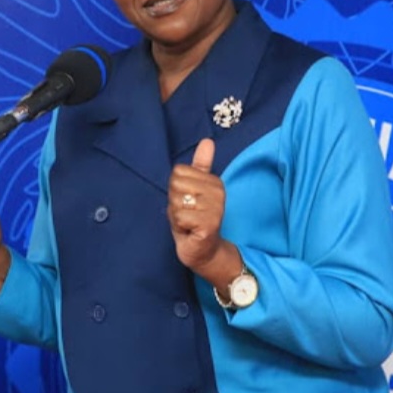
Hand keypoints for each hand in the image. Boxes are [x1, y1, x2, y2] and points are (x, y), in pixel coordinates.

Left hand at [167, 138, 226, 271]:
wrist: (202, 250)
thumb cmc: (194, 220)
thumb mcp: (193, 190)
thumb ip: (200, 166)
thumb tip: (207, 141)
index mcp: (213, 181)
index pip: (178, 172)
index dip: (175, 190)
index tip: (186, 202)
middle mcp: (217, 192)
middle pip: (176, 185)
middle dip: (175, 203)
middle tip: (186, 214)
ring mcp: (215, 209)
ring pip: (177, 202)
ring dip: (177, 216)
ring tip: (188, 223)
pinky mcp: (209, 224)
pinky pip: (181, 216)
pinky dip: (180, 227)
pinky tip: (190, 231)